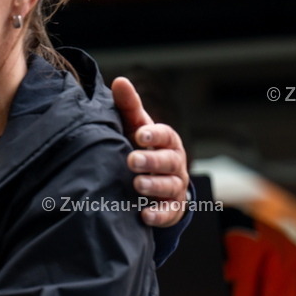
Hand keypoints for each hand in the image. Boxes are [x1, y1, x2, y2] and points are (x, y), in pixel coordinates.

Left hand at [111, 77, 190, 227]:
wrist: (151, 181)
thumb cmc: (140, 146)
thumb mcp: (134, 126)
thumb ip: (128, 106)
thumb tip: (119, 81)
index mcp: (167, 141)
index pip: (166, 135)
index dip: (154, 134)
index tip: (140, 134)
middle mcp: (175, 163)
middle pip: (168, 161)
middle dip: (152, 161)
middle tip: (132, 160)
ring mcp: (175, 187)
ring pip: (169, 186)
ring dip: (154, 186)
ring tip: (137, 185)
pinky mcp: (172, 209)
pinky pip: (168, 213)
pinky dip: (158, 215)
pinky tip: (144, 215)